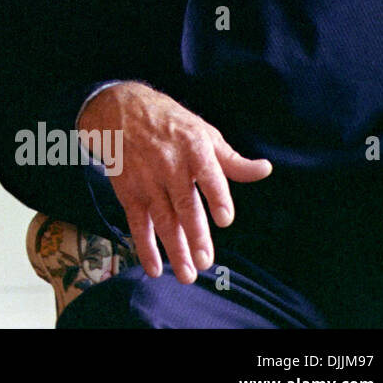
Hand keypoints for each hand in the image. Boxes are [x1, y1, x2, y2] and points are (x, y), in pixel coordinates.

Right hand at [77, 81, 271, 283]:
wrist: (117, 109)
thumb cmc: (169, 122)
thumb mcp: (203, 132)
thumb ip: (232, 160)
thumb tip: (265, 170)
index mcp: (193, 148)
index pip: (207, 175)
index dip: (216, 197)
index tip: (224, 219)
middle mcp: (169, 165)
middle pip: (183, 203)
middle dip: (194, 234)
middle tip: (205, 261)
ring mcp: (146, 179)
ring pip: (161, 218)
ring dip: (174, 248)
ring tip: (187, 273)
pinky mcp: (128, 190)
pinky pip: (137, 222)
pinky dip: (144, 246)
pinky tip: (155, 267)